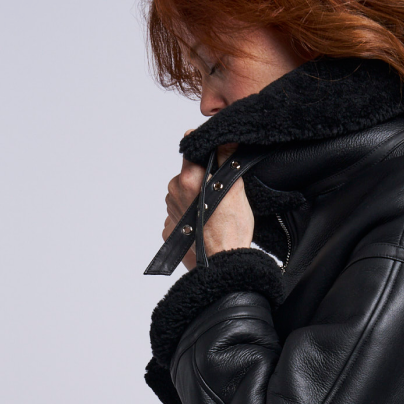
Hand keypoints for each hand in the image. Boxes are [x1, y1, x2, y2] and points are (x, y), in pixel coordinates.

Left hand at [163, 135, 254, 270]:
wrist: (222, 263)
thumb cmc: (231, 230)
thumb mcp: (235, 188)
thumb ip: (226, 158)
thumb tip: (225, 140)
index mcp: (188, 179)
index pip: (190, 148)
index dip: (203, 151)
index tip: (213, 155)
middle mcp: (173, 192)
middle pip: (187, 174)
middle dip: (202, 179)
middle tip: (219, 194)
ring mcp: (169, 211)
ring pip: (182, 194)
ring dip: (195, 198)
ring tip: (213, 212)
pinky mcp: (168, 228)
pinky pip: (179, 213)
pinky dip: (189, 215)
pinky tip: (203, 223)